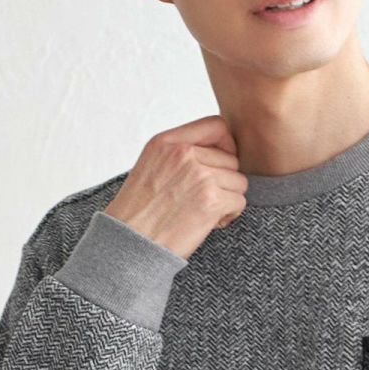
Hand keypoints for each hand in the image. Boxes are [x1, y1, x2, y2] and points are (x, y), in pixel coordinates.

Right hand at [104, 113, 247, 260]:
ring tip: (203, 211)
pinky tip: (208, 223)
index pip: (216, 126)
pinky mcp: (211, 200)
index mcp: (166, 142)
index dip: (225, 146)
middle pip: (231, 159)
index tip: (218, 165)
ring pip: (238, 182)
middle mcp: (183, 153)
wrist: (129, 243)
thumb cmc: (138, 212)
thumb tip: (219, 151)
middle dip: (223, 181)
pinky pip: (239, 201)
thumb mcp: (151, 167)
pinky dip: (229, 215)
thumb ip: (180, 153)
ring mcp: (198, 175)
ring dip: (227, 199)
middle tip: (203, 199)